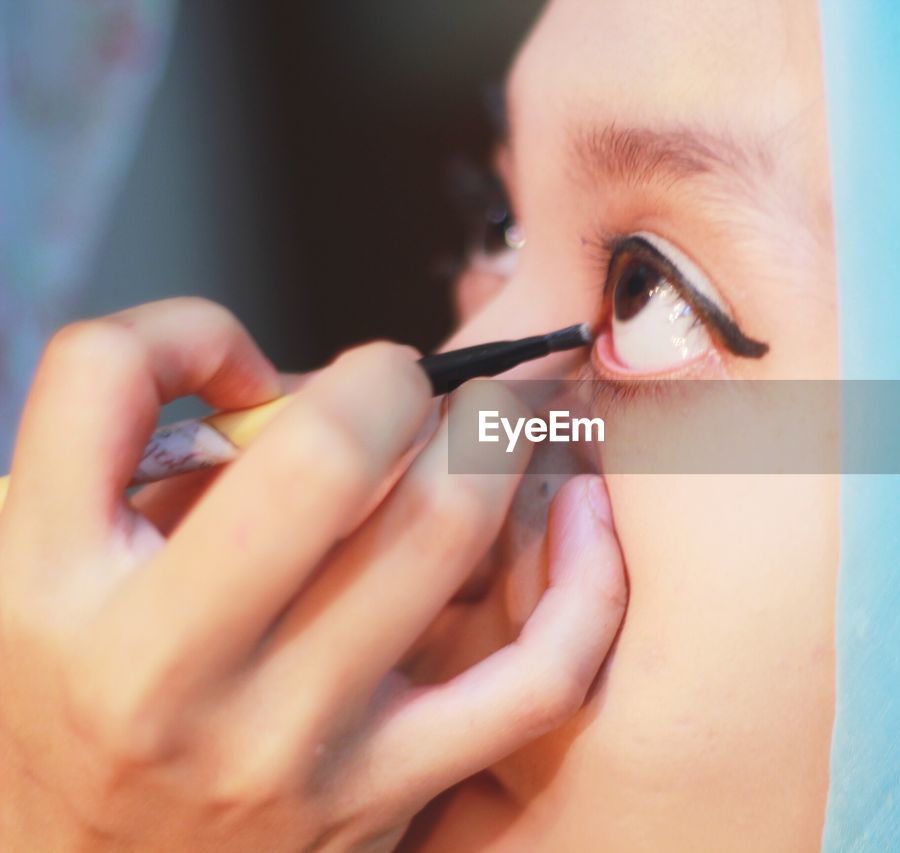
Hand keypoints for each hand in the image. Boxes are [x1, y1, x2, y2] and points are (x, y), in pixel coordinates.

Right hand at [0, 298, 626, 850]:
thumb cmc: (74, 704)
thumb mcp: (38, 571)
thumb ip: (133, 449)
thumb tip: (290, 383)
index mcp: (56, 592)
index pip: (106, 378)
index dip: (187, 331)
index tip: (244, 368)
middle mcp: (170, 675)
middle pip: (327, 456)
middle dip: (390, 378)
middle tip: (402, 380)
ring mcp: (293, 745)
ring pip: (444, 533)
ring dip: (491, 438)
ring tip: (488, 417)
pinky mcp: (387, 793)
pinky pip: (536, 678)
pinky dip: (585, 581)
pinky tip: (583, 514)